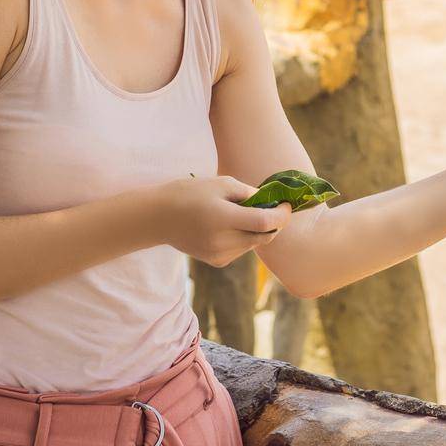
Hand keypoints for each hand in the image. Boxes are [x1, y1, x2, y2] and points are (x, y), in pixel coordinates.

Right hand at [151, 175, 292, 266]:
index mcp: (224, 218)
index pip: (265, 222)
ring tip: (245, 214)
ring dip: (259, 230)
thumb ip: (249, 194)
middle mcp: (223, 241)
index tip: (287, 204)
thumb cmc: (190, 194)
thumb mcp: (220, 184)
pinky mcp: (217, 261)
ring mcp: (220, 254)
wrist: (159, 218)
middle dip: (274, 223)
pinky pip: (242, 250)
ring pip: (254, 244)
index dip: (282, 214)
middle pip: (264, 236)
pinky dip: (245, 238)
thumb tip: (270, 202)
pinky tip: (232, 226)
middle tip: (273, 207)